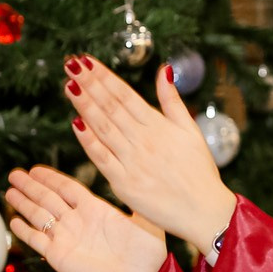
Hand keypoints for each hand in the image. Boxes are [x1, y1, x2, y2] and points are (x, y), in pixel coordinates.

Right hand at [5, 164, 174, 271]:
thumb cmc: (148, 257)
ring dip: (24, 204)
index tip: (35, 169)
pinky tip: (14, 221)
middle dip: (31, 186)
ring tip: (9, 192)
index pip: (68, 188)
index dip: (51, 178)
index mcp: (97, 210)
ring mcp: (67, 239)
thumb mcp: (146, 221)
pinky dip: (25, 231)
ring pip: (40, 216)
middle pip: (49, 199)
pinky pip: (38, 241)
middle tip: (15, 174)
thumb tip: (138, 179)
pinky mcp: (59, 257)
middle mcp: (79, 222)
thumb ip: (137, 201)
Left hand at [65, 55, 239, 248]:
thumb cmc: (199, 171)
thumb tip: (164, 69)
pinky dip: (88, 140)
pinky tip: (75, 123)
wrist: (204, 210)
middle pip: (111, 106)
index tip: (86, 60)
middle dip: (89, 83)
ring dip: (85, 105)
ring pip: (103, 127)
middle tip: (71, 64)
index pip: (125, 95)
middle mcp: (144, 140)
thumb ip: (173, 100)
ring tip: (69, 85)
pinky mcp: (124, 183)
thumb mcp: (190, 130)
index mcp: (159, 126)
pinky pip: (101, 158)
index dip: (104, 76)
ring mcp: (132, 161)